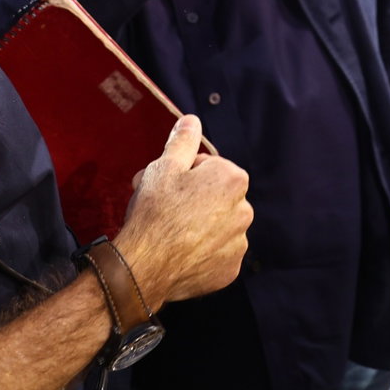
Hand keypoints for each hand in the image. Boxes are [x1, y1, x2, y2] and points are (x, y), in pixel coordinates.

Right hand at [115, 116, 251, 308]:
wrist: (144, 266)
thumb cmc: (154, 211)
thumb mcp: (164, 166)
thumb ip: (183, 141)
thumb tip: (192, 120)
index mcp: (233, 179)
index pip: (210, 167)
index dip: (185, 173)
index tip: (168, 185)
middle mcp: (244, 210)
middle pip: (216, 196)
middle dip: (194, 198)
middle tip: (164, 207)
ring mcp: (239, 243)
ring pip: (217, 226)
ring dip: (199, 225)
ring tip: (170, 232)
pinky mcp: (230, 270)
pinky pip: (217, 254)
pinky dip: (202, 252)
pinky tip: (179, 252)